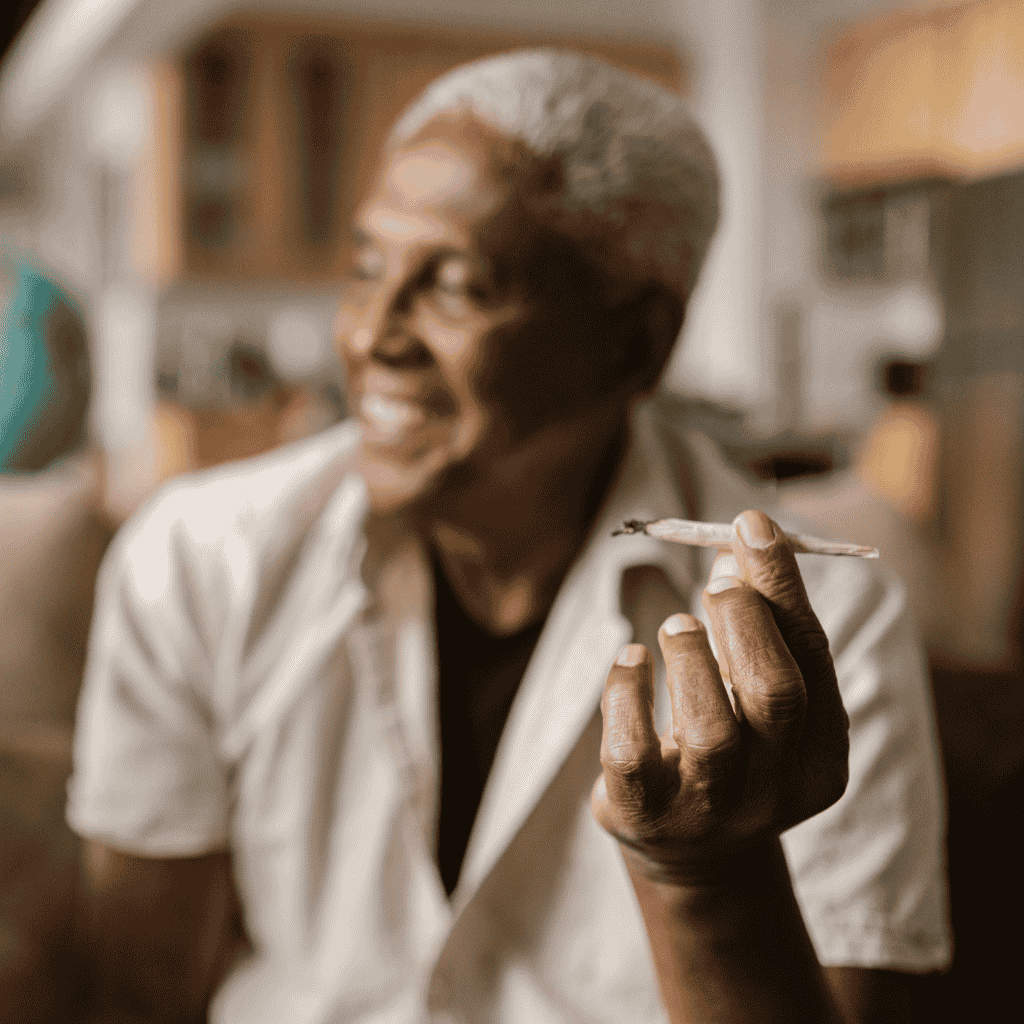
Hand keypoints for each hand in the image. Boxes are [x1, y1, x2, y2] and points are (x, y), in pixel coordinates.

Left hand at [591, 509, 849, 883]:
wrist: (688, 852)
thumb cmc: (730, 751)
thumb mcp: (757, 701)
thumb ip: (761, 636)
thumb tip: (733, 553)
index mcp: (821, 757)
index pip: (811, 658)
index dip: (781, 586)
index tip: (751, 525)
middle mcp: (775, 793)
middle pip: (774, 696)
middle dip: (743, 619)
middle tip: (715, 581)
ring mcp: (710, 813)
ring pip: (710, 731)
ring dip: (689, 656)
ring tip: (675, 626)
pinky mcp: (646, 817)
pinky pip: (632, 752)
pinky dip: (626, 690)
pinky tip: (629, 659)